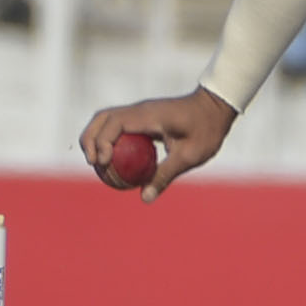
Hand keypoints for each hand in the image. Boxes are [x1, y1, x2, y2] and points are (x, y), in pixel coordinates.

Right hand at [79, 86, 236, 201]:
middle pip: (101, 118)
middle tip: (93, 165)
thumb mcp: (189, 156)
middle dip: (90, 139)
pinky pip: (117, 125)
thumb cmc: (206, 130)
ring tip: (96, 163)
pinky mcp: (142, 116)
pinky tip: (112, 160)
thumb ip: (165, 175)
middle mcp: (139, 110)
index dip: (102, 143)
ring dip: (95, 138)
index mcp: (148, 115)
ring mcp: (139, 111)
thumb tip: (145, 198)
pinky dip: (108, 139)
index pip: (113, 124)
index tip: (103, 164)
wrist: (215, 107)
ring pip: (106, 119)